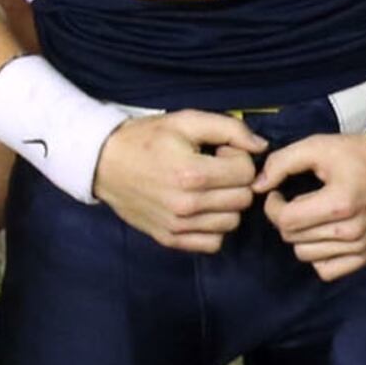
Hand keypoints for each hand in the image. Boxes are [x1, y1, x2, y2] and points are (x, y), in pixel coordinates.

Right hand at [92, 109, 263, 252]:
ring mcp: (178, 226)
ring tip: (206, 188)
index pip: (246, 173)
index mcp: (193, 173)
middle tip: (214, 168)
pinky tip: (201, 209)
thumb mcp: (186, 121)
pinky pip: (213, 243)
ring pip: (232, 223)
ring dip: (226, 205)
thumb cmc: (147, 138)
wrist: (104, 163)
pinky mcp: (170, 239)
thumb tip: (261, 147)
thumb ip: (229, 129)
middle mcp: (187, 204)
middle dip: (235, 181)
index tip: (219, 152)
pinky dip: (213, 228)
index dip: (237, 157)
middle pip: (243, 199)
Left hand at [254, 130, 365, 278]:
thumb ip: (281, 163)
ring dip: (301, 236)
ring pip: (305, 255)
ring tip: (310, 215)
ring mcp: (360, 247)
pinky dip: (318, 256)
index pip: (285, 220)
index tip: (277, 193)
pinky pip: (326, 270)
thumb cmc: (358, 154)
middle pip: (292, 238)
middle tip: (294, 200)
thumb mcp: (318, 146)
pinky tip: (322, 234)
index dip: (272, 205)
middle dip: (285, 217)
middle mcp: (351, 231)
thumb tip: (258, 186)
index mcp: (339, 204)